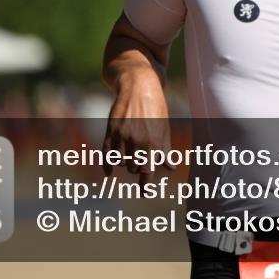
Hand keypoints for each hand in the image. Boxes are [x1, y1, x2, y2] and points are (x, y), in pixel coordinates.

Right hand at [102, 69, 173, 184]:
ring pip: (121, 162)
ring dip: (125, 163)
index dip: (145, 185)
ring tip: (129, 158)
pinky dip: (107, 165)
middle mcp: (138, 140)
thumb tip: (171, 168)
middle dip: (136, 168)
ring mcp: (123, 135)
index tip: (145, 193)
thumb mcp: (164, 127)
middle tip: (138, 164)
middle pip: (134, 168)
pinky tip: (109, 172)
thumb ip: (165, 149)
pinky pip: (106, 154)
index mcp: (154, 141)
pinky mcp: (111, 130)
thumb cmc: (155, 107)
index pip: (148, 170)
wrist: (138, 85)